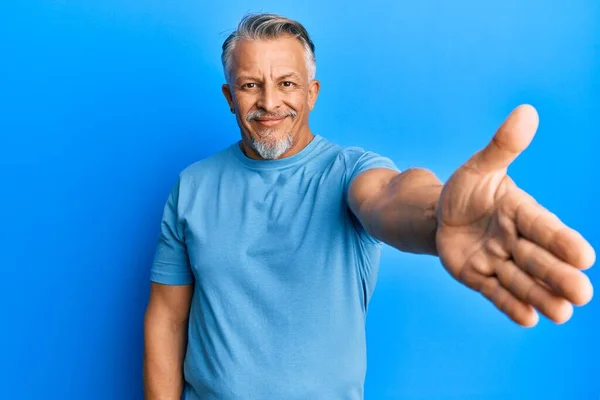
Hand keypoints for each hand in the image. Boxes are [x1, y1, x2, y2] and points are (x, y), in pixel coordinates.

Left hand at [436, 104, 594, 326]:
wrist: (441, 215)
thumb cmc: (467, 191)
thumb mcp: (479, 167)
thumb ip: (502, 146)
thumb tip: (526, 112)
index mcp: (522, 212)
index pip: (544, 227)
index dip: (561, 240)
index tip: (584, 255)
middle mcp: (515, 240)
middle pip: (538, 259)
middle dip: (558, 275)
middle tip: (581, 293)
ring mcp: (497, 261)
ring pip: (522, 281)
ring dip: (540, 296)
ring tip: (561, 313)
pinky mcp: (478, 277)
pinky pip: (495, 293)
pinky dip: (510, 305)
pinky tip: (527, 319)